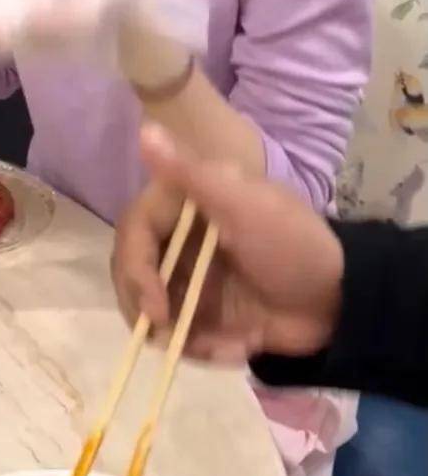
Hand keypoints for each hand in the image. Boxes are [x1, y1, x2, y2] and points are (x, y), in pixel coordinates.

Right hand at [111, 126, 343, 360]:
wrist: (342, 299)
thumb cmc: (291, 244)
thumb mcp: (243, 205)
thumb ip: (191, 173)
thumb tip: (145, 127)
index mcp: (185, 206)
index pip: (134, 234)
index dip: (135, 270)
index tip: (154, 307)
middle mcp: (180, 241)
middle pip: (133, 275)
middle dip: (147, 309)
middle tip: (171, 336)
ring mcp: (192, 280)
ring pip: (152, 311)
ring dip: (178, 335)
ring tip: (219, 346)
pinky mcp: (207, 314)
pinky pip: (183, 337)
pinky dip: (203, 348)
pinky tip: (236, 347)